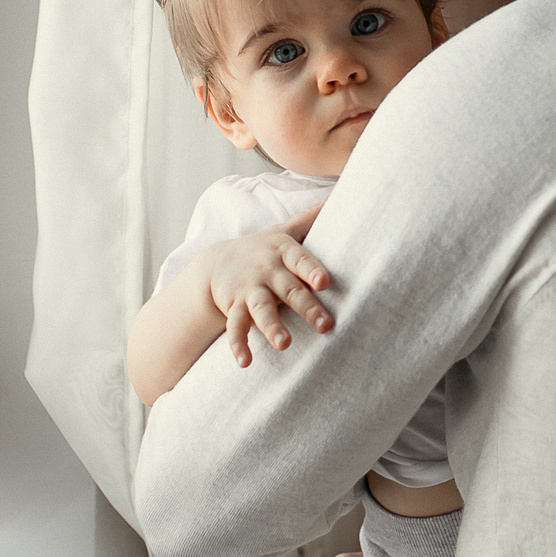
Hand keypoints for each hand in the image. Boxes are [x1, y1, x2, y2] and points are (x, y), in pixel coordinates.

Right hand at [204, 205, 330, 365]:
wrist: (217, 262)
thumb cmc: (264, 249)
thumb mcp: (284, 232)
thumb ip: (309, 218)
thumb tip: (338, 194)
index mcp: (284, 252)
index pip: (301, 260)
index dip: (311, 270)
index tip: (324, 283)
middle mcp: (267, 271)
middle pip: (289, 290)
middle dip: (306, 307)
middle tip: (326, 325)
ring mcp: (249, 290)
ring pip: (261, 310)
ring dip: (272, 327)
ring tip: (284, 344)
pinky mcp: (233, 308)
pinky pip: (236, 328)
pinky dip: (239, 345)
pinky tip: (245, 362)